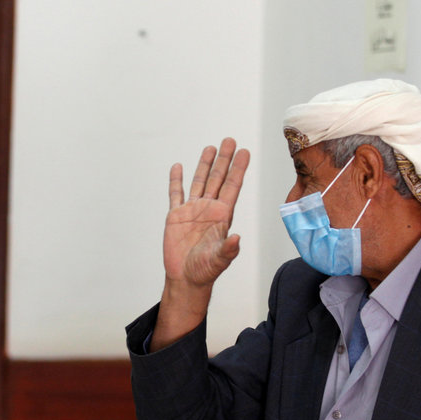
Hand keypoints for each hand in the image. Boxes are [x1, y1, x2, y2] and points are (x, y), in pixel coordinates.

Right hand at [150, 138, 249, 350]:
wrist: (185, 278)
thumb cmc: (205, 271)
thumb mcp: (219, 260)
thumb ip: (228, 249)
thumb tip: (237, 238)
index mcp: (222, 216)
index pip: (232, 186)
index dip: (238, 169)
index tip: (244, 152)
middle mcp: (209, 209)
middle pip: (218, 178)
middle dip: (224, 159)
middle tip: (230, 140)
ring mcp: (192, 211)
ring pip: (199, 181)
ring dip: (205, 165)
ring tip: (210, 147)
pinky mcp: (176, 216)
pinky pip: (176, 194)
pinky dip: (176, 180)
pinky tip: (178, 166)